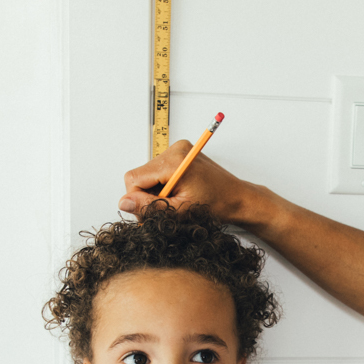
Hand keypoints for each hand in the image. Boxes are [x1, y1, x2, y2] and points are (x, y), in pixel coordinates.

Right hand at [120, 143, 265, 224]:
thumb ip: (150, 206)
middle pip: (140, 175)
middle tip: (166, 210)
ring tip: (176, 201)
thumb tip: (124, 202)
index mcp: (173, 162)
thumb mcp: (180, 210)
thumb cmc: (218, 204)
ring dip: (156, 191)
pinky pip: (159, 170)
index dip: (137, 199)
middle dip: (148, 196)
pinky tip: (179, 193)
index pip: (134, 178)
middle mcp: (174, 150)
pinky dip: (164, 184)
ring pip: (149, 174)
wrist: (239, 198)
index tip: (150, 213)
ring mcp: (178, 149)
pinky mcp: (181, 153)